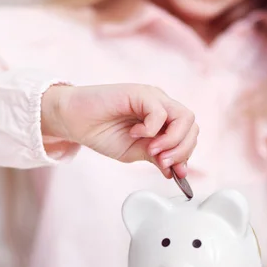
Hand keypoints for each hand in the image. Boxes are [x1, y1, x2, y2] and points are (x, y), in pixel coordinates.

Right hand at [41, 84, 198, 178]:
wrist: (74, 120)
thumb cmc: (101, 132)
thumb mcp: (134, 152)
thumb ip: (156, 158)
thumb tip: (176, 171)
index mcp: (162, 120)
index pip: (188, 134)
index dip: (185, 154)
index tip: (175, 172)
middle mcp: (161, 106)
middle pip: (191, 125)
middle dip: (181, 149)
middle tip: (162, 162)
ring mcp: (152, 98)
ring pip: (184, 117)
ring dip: (171, 140)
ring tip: (151, 150)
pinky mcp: (140, 93)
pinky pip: (159, 112)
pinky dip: (151, 129)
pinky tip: (135, 134)